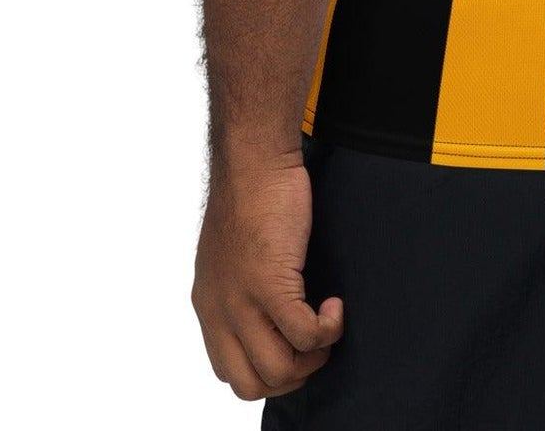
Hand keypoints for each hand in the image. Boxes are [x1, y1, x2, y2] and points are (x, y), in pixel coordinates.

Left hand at [192, 151, 344, 400]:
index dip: (268, 370)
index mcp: (208, 306)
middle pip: (250, 384)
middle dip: (291, 376)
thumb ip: (240, 288)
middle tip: (315, 344)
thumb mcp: (231, 254)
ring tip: (328, 323)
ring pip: (278, 370)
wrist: (253, 159)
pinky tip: (336, 304)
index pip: (229, 371)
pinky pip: (303, 335)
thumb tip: (268, 315)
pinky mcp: (269, 283)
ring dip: (313, 356)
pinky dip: (328, 329)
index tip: (293, 344)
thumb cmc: (251, 193)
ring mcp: (241, 300)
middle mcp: (218, 311)